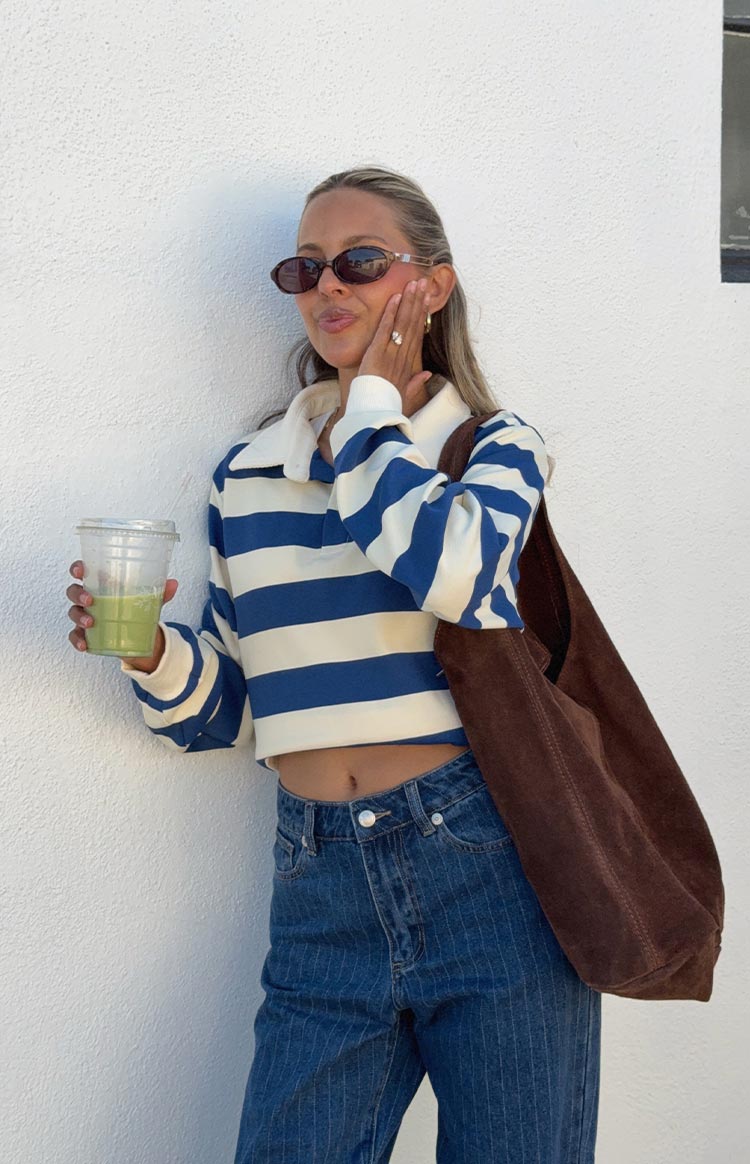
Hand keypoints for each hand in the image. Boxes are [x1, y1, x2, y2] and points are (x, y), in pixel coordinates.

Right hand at [66, 560, 177, 669]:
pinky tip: (85, 645)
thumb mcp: (149, 601)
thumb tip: (173, 583)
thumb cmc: (137, 610)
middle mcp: (89, 598)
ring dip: (79, 617)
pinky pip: (75, 636)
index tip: (80, 570)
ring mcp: (86, 616)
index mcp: (101, 584)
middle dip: (78, 594)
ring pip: (73, 613)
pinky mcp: (87, 634)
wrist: (140, 637)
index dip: (77, 568)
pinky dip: (78, 640)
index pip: (83, 571)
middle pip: (73, 591)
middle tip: (90, 600)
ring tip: (91, 623)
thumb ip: (159, 592)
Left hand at [357, 278, 432, 414]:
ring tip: (414, 283)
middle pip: (413, 324)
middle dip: (418, 301)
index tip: (427, 298)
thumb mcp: (404, 394)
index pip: (417, 334)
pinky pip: (385, 329)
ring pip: (403, 323)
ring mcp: (391, 353)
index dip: (422, 315)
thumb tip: (427, 374)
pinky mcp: (377, 353)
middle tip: (423, 281)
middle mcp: (402, 355)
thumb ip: (415, 383)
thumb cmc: (387, 404)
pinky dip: (390, 313)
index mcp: (408, 363)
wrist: (376, 412)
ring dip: (408, 302)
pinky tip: (395, 297)